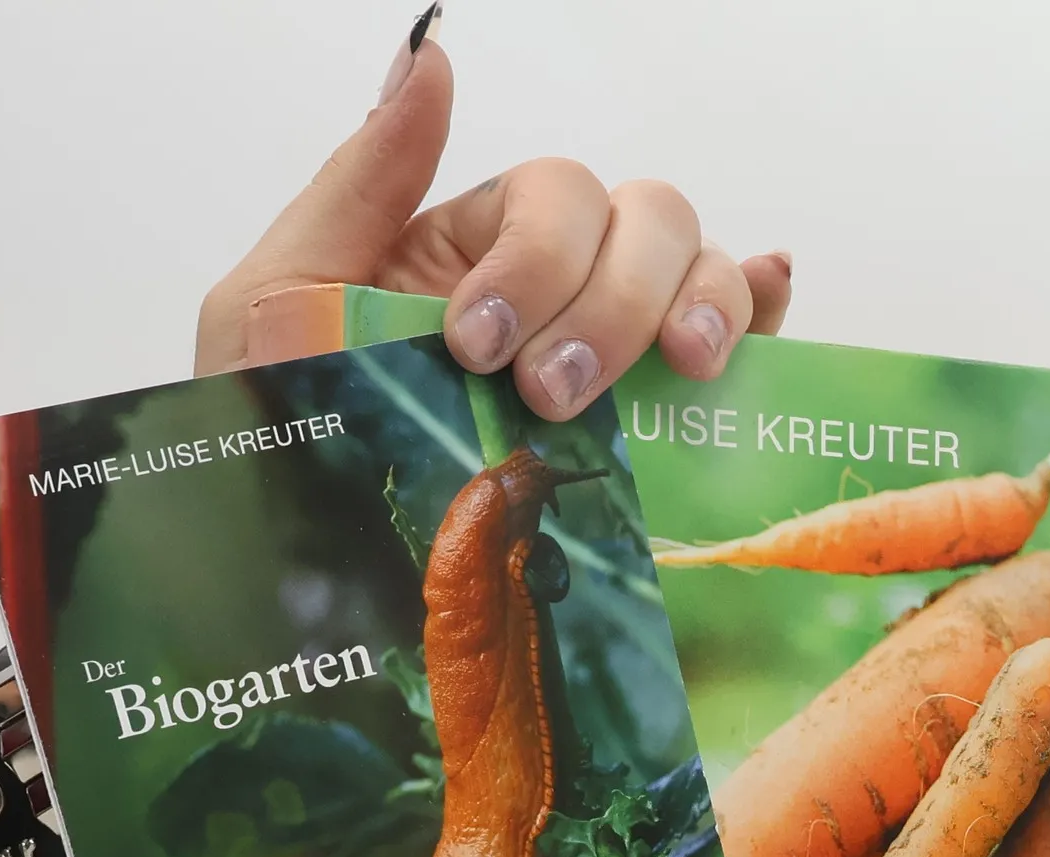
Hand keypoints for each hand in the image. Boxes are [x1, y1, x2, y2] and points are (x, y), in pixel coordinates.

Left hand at [196, 15, 792, 416]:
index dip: (538, 257)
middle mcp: (554, 295)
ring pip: (697, 275)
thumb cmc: (280, 452)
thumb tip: (433, 59)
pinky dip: (761, 313)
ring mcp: (613, 365)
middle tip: (552, 392)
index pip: (553, 197)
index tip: (477, 345)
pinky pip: (738, 350)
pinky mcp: (656, 444)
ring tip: (673, 376)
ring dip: (694, 309)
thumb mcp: (279, 302)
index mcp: (471, 255)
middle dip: (610, 300)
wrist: (310, 605)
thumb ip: (361, 184)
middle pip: (642, 222)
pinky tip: (770, 304)